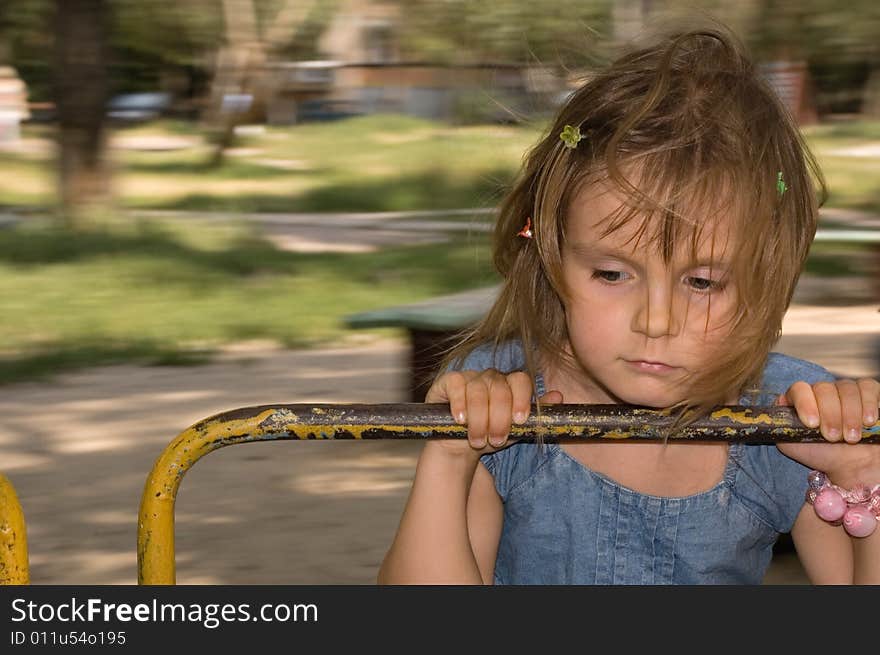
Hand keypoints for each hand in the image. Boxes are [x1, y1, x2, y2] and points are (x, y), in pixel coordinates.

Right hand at [425, 369, 562, 455]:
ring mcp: (469, 376)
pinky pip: (456, 385)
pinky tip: (461, 420)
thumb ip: (537, 415)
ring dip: (479, 419)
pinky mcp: (449, 381)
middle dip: (499, 417)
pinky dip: (459, 403)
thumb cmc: (490, 435)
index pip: (521, 380)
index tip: (520, 420)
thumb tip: (558, 396)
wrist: (459, 446)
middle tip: (497, 440)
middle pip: (500, 387)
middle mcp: (491, 376)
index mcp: (510, 384)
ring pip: (478, 390)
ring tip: (478, 440)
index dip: (521, 399)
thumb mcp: (516, 431)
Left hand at [775, 378, 879, 486]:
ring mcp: (845, 390)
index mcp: (800, 400)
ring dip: (850, 415)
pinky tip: (868, 422)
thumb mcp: (791, 445)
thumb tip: (775, 407)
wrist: (852, 467)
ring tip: (851, 438)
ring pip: (847, 388)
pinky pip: (868, 387)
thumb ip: (779, 426)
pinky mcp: (868, 393)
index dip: (805, 404)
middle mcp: (822, 391)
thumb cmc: (821, 455)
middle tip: (833, 438)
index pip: (799, 389)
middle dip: (830, 415)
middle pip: (824, 388)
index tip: (812, 424)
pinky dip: (868, 404)